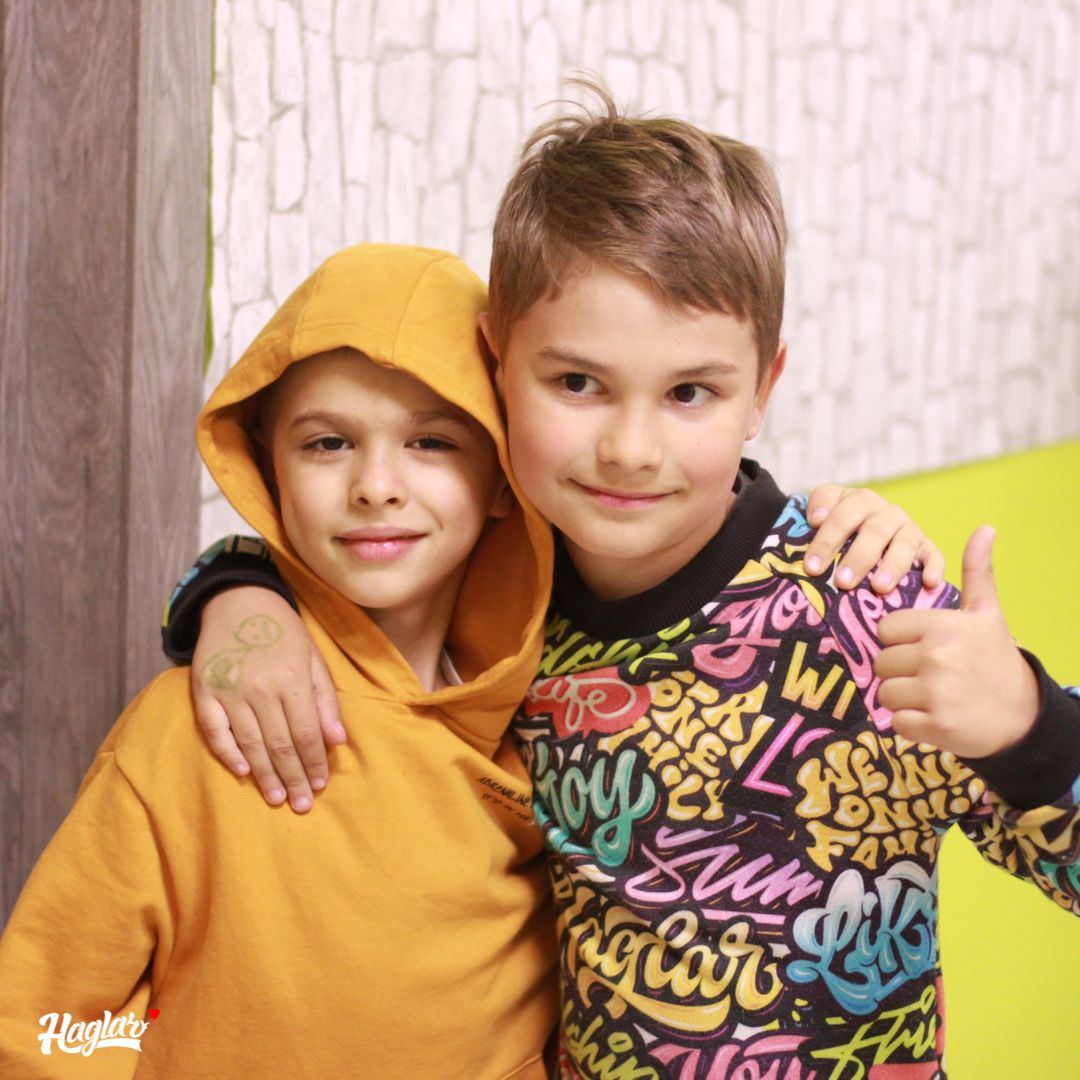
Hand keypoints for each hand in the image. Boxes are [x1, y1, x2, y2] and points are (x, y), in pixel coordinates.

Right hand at [192, 587, 345, 811]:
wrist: (239, 602)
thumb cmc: (284, 633)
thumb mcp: (313, 659)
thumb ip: (326, 700)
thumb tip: (337, 741)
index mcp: (292, 679)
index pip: (306, 734)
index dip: (314, 764)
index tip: (320, 786)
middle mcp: (260, 687)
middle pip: (280, 745)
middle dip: (293, 779)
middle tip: (302, 806)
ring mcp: (229, 690)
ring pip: (249, 744)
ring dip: (265, 776)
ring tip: (277, 799)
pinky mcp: (203, 691)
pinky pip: (214, 731)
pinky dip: (227, 754)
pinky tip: (243, 774)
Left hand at [804, 485, 944, 592]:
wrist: (868, 527)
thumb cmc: (840, 525)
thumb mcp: (826, 507)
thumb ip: (818, 505)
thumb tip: (817, 518)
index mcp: (861, 500)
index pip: (842, 517)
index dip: (826, 541)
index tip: (812, 567)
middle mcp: (888, 512)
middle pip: (874, 532)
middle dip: (857, 558)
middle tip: (842, 582)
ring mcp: (909, 529)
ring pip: (904, 544)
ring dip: (892, 565)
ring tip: (879, 587)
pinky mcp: (927, 547)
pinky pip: (934, 555)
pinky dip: (934, 567)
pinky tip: (929, 582)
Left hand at [873, 526, 1038, 757]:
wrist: (1022, 715)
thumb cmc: (995, 659)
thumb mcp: (987, 613)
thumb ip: (977, 571)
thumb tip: (985, 528)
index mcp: (942, 626)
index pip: (886, 630)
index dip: (899, 641)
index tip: (923, 648)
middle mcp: (936, 657)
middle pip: (881, 662)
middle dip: (899, 671)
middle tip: (928, 675)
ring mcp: (935, 693)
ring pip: (884, 693)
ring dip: (901, 698)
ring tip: (930, 695)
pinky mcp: (934, 726)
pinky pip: (895, 722)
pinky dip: (909, 724)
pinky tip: (934, 716)